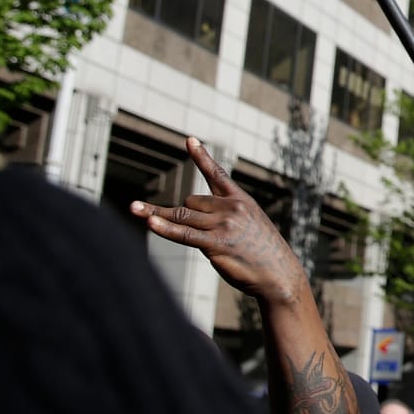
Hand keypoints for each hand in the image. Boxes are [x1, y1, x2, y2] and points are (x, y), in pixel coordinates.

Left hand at [129, 136, 308, 304]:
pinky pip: (185, 233)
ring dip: (156, 214)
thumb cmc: (264, 253)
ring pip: (182, 215)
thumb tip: (188, 215)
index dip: (202, 156)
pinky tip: (150, 222)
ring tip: (133, 208)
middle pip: (191, 201)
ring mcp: (224, 224)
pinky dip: (165, 228)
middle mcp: (232, 207)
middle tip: (196, 234)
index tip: (189, 139)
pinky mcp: (216, 243)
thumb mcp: (251, 226)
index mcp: (241, 200)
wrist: (280, 274)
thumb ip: (223, 217)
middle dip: (185, 214)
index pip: (217, 173)